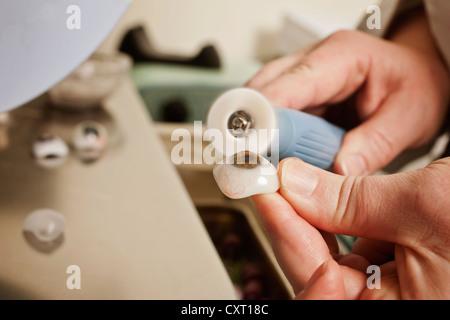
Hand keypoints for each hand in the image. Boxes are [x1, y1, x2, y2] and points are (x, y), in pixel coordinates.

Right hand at [246, 28, 448, 175]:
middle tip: (255, 168)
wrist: (418, 76)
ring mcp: (301, 77)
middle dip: (253, 131)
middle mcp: (313, 61)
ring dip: (261, 139)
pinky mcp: (298, 95)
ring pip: (260, 105)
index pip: (288, 86)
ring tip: (272, 168)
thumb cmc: (415, 87)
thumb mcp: (409, 119)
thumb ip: (375, 145)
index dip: (263, 120)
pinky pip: (272, 117)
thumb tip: (338, 172)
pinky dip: (272, 141)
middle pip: (260, 92)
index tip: (250, 153)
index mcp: (341, 56)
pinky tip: (281, 159)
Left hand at [252, 157, 449, 298]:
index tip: (263, 191)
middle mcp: (386, 302)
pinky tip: (323, 192)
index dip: (283, 232)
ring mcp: (391, 287)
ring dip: (312, 216)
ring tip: (292, 182)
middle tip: (270, 182)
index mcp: (393, 309)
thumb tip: (294, 184)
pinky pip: (356, 243)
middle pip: (317, 269)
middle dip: (291, 221)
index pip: (316, 281)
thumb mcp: (419, 206)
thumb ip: (350, 201)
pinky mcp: (397, 264)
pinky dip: (338, 215)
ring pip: (333, 254)